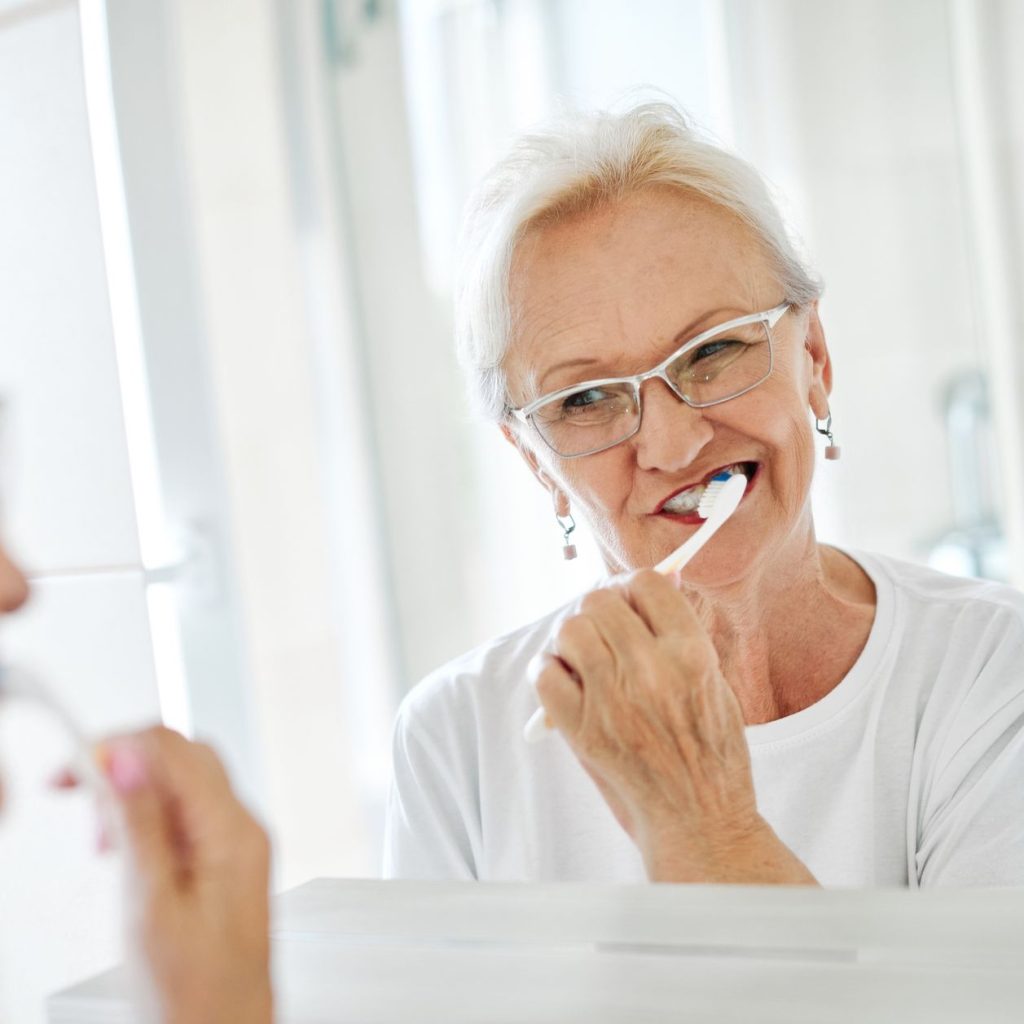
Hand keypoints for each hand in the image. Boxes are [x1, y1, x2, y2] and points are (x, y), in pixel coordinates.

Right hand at [98, 726, 272, 1023]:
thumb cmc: (192, 993)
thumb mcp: (149, 906)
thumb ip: (138, 826)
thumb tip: (125, 759)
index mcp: (232, 831)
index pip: (175, 750)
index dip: (119, 747)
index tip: (75, 770)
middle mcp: (244, 827)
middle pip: (184, 756)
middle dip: (126, 765)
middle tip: (79, 797)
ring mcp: (241, 842)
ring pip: (185, 780)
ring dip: (136, 793)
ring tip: (102, 839)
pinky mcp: (229, 859)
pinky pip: (190, 813)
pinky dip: (151, 818)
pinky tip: (128, 851)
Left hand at [532, 570, 814, 883]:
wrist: (699, 819)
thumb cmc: (712, 753)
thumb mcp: (716, 682)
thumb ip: (683, 633)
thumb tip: (665, 580)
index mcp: (691, 654)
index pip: (647, 584)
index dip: (634, 586)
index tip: (630, 599)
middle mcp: (649, 671)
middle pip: (600, 601)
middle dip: (599, 608)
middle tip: (603, 626)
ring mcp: (612, 700)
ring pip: (569, 630)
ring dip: (572, 635)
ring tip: (583, 653)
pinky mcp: (582, 730)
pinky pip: (545, 674)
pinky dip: (548, 669)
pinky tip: (564, 679)